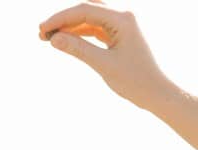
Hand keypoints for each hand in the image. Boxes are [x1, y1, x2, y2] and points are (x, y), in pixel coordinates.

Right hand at [39, 1, 173, 109]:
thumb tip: (53, 39)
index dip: (60, 18)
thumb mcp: (103, 65)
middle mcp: (123, 17)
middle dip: (63, 19)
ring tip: (48, 38)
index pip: (84, 10)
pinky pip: (93, 29)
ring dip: (69, 26)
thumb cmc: (135, 80)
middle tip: (41, 33)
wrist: (156, 93)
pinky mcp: (118, 35)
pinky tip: (64, 41)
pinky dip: (78, 34)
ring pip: (88, 19)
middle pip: (85, 9)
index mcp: (123, 19)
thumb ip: (78, 49)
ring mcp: (121, 25)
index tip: (42, 30)